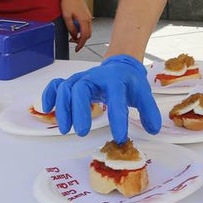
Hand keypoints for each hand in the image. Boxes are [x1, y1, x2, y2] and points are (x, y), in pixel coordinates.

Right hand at [41, 55, 160, 141]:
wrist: (120, 65)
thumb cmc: (130, 83)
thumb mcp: (143, 93)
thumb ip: (149, 111)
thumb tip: (153, 130)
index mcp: (116, 79)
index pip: (116, 97)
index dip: (117, 118)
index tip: (119, 137)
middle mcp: (95, 77)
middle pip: (81, 89)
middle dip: (79, 111)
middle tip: (82, 132)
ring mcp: (82, 79)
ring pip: (66, 88)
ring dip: (63, 109)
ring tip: (67, 130)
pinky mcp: (72, 82)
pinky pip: (56, 85)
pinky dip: (49, 95)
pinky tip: (48, 110)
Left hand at [60, 0, 92, 50]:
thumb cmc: (68, 1)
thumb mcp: (66, 16)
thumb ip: (71, 28)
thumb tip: (74, 35)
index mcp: (84, 20)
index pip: (85, 36)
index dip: (81, 44)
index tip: (77, 49)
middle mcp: (88, 19)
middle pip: (88, 34)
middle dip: (81, 41)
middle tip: (73, 44)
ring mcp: (88, 16)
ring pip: (88, 30)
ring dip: (82, 35)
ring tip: (73, 37)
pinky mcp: (86, 13)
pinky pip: (87, 25)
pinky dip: (82, 29)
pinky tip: (75, 29)